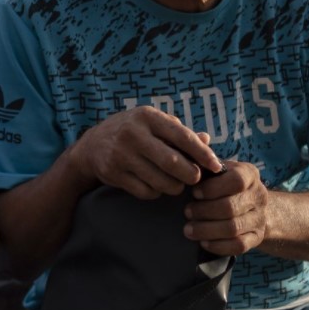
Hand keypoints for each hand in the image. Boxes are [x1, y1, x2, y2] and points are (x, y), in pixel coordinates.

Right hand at [64, 106, 220, 199]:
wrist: (92, 145)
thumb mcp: (154, 123)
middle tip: (195, 178)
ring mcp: (121, 155)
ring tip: (176, 183)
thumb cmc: (133, 132)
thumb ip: (180, 132)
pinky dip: (156, 192)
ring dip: (174, 187)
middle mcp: (133, 134)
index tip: (216, 166)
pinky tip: (155, 185)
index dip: (202, 154)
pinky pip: (146, 192)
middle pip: (172, 163)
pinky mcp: (113, 173)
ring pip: (161, 181)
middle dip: (190, 175)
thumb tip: (207, 141)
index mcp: (147, 116)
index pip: (182, 136)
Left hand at [183, 160, 267, 255]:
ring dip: (207, 230)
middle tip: (187, 212)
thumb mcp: (221, 171)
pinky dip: (218, 246)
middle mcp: (259, 196)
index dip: (213, 188)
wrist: (254, 206)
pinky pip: (239, 246)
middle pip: (231, 207)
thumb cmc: (227, 185)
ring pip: (233, 228)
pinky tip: (203, 242)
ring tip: (189, 230)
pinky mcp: (257, 238)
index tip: (194, 193)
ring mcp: (259, 219)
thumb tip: (187, 168)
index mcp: (250, 175)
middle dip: (205, 211)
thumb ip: (208, 168)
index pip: (236, 181)